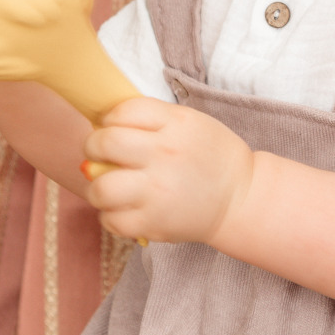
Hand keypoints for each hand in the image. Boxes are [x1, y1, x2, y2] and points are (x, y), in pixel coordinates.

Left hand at [82, 97, 254, 244]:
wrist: (240, 198)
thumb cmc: (211, 155)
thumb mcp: (190, 122)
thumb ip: (151, 118)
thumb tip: (102, 125)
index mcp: (175, 124)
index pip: (121, 111)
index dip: (109, 119)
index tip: (114, 128)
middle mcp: (164, 155)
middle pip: (104, 144)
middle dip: (93, 147)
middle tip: (101, 155)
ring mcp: (157, 192)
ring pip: (101, 188)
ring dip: (97, 187)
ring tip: (108, 187)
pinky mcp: (154, 223)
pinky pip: (111, 220)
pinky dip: (110, 215)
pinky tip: (123, 209)